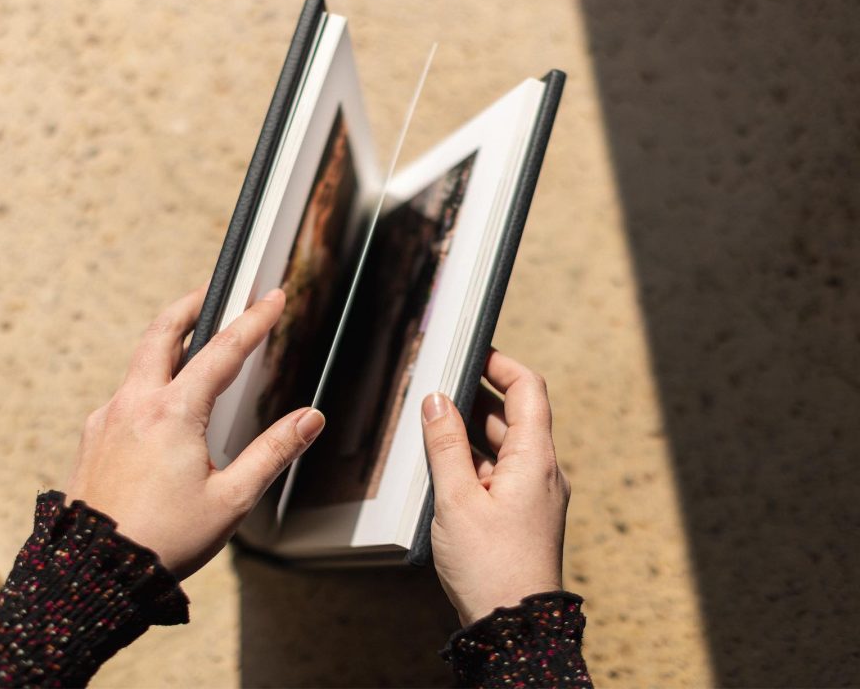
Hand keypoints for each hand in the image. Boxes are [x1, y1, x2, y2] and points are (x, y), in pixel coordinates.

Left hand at [65, 285, 324, 580]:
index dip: (254, 321)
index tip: (272, 297)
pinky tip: (163, 402)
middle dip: (191, 305)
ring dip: (168, 342)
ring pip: (139, 361)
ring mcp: (106, 418)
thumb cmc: (163, 540)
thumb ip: (274, 452)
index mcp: (172, 414)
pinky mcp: (91, 436)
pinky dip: (149, 380)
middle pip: (162, 332)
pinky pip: (124, 393)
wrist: (92, 575)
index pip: (223, 352)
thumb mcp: (232, 498)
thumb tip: (309, 419)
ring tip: (193, 343)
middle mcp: (133, 405)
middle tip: (214, 292)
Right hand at [421, 349, 569, 626]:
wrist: (515, 626)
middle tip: (440, 385)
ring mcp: (535, 494)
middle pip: (516, 415)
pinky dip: (475, 458)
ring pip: (506, 444)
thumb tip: (435, 401)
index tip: (474, 351)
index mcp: (536, 459)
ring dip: (473, 429)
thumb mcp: (457, 499)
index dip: (502, 364)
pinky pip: (501, 471)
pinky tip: (445, 464)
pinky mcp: (523, 514)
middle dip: (478, 395)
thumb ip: (445, 445)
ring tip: (434, 421)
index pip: (528, 389)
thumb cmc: (492, 567)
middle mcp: (542, 471)